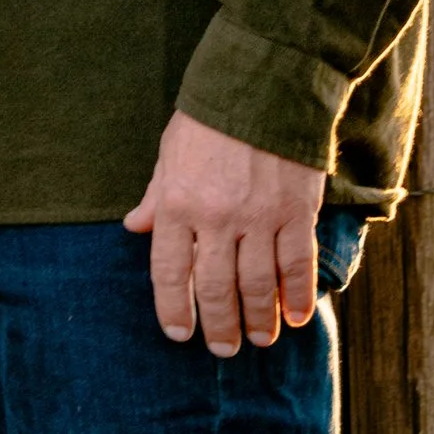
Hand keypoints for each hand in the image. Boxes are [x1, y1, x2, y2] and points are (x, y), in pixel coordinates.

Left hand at [125, 110, 323, 353]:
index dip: (173, 308)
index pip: (170, 271)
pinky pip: (296, 264)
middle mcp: (216, 217)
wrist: (265, 83)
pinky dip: (298, 296)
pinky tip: (296, 317)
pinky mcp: (296, 211)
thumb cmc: (211, 118)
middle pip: (214, 288)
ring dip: (258, 320)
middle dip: (218, 325)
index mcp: (178, 203)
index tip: (179, 333)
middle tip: (223, 350)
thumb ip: (155, 196)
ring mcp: (259, 217)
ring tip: (258, 341)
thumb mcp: (170, 153)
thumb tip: (134, 228)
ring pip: (257, 285)